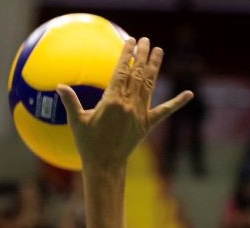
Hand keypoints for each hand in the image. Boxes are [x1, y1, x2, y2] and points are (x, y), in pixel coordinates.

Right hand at [56, 37, 193, 169]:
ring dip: (155, 66)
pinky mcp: (147, 125)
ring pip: (150, 85)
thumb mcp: (77, 121)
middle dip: (142, 55)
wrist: (105, 165)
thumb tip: (60, 86)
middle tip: (145, 40)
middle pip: (138, 74)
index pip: (122, 71)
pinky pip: (165, 111)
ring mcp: (140, 114)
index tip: (130, 41)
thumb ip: (71, 101)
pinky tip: (189, 94)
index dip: (127, 55)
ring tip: (158, 50)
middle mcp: (129, 104)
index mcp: (112, 100)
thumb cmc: (88, 144)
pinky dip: (177, 102)